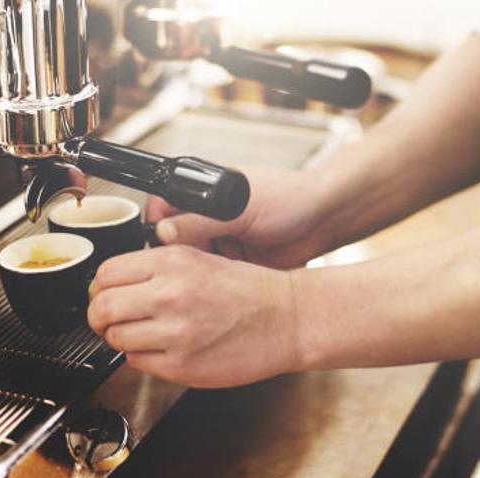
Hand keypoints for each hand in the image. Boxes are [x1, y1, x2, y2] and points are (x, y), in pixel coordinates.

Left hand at [87, 245, 300, 387]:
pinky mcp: (183, 365)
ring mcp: (176, 332)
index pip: (105, 274)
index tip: (104, 295)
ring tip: (142, 335)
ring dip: (121, 339)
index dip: (99, 288)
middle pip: (102, 307)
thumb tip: (112, 283)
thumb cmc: (248, 290)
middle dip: (99, 317)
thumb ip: (155, 267)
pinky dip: (142, 358)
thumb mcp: (199, 258)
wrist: (287, 318)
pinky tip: (162, 349)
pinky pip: (137, 363)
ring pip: (116, 338)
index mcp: (172, 261)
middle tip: (108, 320)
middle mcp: (170, 294)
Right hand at [147, 166, 332, 268]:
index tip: (160, 246)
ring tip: (210, 274)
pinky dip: (213, 282)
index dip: (156, 226)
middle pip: (172, 238)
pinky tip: (222, 284)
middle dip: (177, 255)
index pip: (162, 206)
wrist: (323, 221)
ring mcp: (220, 239)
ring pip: (190, 260)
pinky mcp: (232, 263)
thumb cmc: (288, 199)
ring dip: (197, 270)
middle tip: (187, 266)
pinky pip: (211, 275)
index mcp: (204, 192)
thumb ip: (200, 222)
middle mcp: (208, 215)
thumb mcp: (239, 209)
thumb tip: (163, 233)